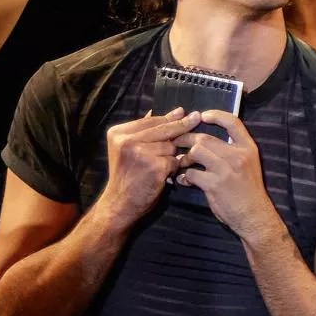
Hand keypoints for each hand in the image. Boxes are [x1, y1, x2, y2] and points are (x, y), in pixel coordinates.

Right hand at [101, 108, 195, 222]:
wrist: (120, 204)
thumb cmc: (127, 177)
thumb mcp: (127, 150)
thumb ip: (143, 133)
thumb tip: (166, 113)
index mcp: (118, 133)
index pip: (150, 121)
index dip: (169, 117)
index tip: (183, 112)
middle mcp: (127, 140)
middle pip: (163, 129)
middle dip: (181, 126)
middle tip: (196, 118)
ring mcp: (140, 153)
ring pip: (171, 146)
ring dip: (172, 156)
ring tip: (159, 167)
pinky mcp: (153, 166)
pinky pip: (174, 161)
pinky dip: (173, 169)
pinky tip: (163, 176)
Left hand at [174, 109, 276, 239]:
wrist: (253, 215)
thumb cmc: (249, 189)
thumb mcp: (249, 163)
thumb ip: (233, 149)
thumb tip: (207, 138)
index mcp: (248, 148)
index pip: (232, 122)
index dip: (215, 115)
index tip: (202, 115)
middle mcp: (238, 156)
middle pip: (205, 138)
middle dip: (187, 139)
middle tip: (177, 142)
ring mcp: (225, 170)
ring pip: (196, 152)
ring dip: (184, 157)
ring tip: (182, 163)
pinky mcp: (214, 185)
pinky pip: (191, 173)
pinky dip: (185, 176)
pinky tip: (185, 180)